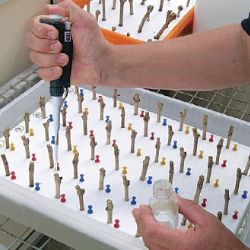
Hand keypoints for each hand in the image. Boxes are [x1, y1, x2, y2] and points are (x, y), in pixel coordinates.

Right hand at [25, 0, 111, 84]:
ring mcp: (51, 58)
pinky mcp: (53, 71)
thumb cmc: (94, 43)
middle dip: (46, 45)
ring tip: (66, 59)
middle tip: (61, 46)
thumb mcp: (84, 19)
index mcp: (53, 29)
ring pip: (35, 58)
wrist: (100, 63)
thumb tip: (49, 9)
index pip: (34, 26)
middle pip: (31, 41)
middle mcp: (50, 43)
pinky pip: (41, 73)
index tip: (54, 33)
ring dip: (51, 59)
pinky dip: (50, 72)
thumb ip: (68, 8)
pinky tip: (60, 69)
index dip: (41, 30)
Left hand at [132, 197, 247, 249]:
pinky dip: (153, 239)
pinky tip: (155, 231)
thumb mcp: (208, 221)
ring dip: (146, 231)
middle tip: (139, 211)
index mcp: (182, 246)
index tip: (143, 208)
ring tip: (145, 218)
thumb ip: (188, 207)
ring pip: (152, 247)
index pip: (153, 231)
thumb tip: (174, 198)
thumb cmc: (224, 247)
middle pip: (149, 240)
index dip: (145, 218)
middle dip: (142, 223)